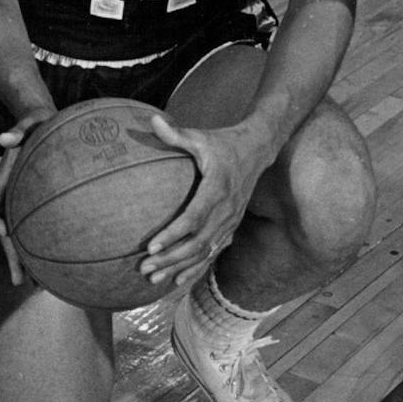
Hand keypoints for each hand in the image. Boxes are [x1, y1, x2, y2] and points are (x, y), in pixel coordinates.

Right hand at [0, 108, 53, 286]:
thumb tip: (5, 138)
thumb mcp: (30, 121)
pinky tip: (52, 267)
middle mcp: (9, 198)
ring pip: (19, 239)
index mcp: (3, 183)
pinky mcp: (35, 207)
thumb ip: (19, 128)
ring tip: (38, 286)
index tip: (4, 232)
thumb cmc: (38, 123)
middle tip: (20, 282)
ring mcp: (21, 204)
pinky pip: (35, 232)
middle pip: (5, 234)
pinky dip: (40, 250)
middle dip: (12, 257)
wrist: (47, 124)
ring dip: (26, 261)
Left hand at [139, 114, 269, 290]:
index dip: (173, 234)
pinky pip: (213, 253)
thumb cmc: (223, 143)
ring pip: (204, 252)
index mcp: (217, 189)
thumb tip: (152, 120)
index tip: (151, 246)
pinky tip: (176, 281)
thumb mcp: (201, 137)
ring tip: (153, 279)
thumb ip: (176, 134)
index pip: (194, 218)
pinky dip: (195, 268)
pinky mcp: (231, 227)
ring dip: (179, 268)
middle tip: (144, 268)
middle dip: (170, 259)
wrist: (257, 150)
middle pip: (197, 243)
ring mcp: (230, 221)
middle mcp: (226, 210)